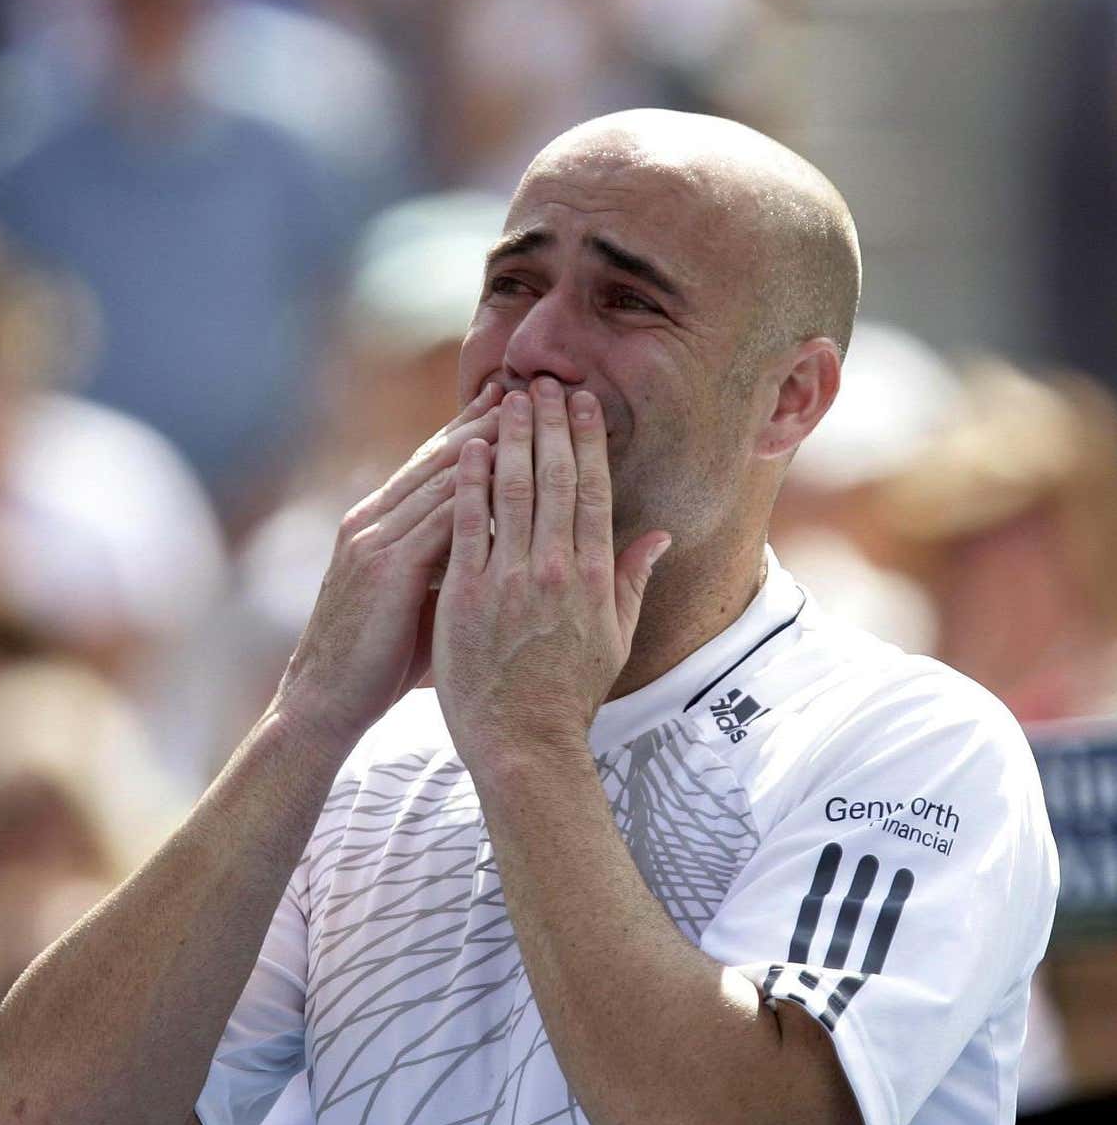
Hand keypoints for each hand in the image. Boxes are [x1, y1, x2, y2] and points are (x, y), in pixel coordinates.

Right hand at [273, 382, 504, 756]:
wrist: (324, 701)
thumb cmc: (375, 660)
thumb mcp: (413, 600)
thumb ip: (447, 566)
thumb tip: (494, 551)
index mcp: (377, 524)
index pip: (434, 463)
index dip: (476, 430)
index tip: (518, 404)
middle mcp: (373, 519)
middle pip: (441, 455)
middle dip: (491, 420)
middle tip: (536, 389)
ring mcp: (375, 538)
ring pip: (445, 477)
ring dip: (494, 444)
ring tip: (538, 417)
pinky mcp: (385, 565)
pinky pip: (441, 517)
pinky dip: (480, 492)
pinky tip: (516, 477)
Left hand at [432, 378, 668, 762]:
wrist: (523, 742)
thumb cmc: (568, 694)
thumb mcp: (616, 638)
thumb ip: (633, 580)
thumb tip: (657, 535)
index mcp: (594, 575)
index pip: (593, 490)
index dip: (588, 440)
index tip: (584, 403)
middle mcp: (555, 568)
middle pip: (554, 478)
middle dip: (550, 424)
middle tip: (545, 381)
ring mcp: (509, 579)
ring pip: (511, 490)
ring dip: (509, 438)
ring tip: (507, 399)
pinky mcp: (467, 593)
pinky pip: (467, 524)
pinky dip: (468, 482)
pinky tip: (465, 447)